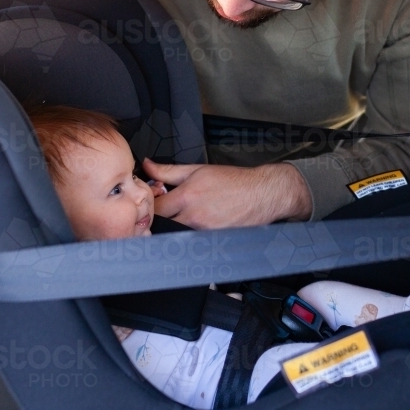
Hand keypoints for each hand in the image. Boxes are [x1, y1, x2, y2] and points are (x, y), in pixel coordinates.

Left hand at [143, 158, 311, 228]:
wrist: (262, 193)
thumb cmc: (233, 181)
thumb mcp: (198, 169)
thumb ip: (168, 170)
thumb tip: (147, 165)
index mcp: (187, 196)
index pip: (155, 208)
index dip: (150, 206)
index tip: (153, 203)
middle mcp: (194, 217)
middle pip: (162, 226)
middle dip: (159, 221)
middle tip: (162, 215)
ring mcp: (203, 232)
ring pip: (176, 237)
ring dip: (173, 230)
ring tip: (179, 221)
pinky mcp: (213, 242)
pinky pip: (192, 244)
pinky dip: (189, 238)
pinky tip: (195, 229)